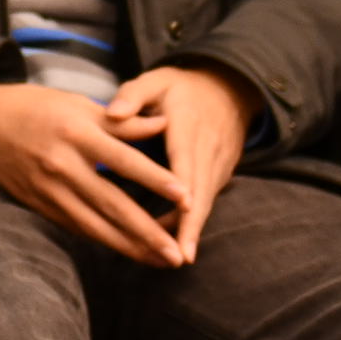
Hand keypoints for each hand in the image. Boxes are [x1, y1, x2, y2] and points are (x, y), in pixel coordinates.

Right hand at [0, 78, 189, 266]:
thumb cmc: (35, 107)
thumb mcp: (78, 104)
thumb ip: (122, 121)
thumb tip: (164, 123)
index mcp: (76, 133)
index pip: (124, 161)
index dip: (156, 180)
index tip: (186, 198)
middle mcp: (62, 165)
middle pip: (112, 204)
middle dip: (147, 232)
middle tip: (176, 253)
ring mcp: (48, 189)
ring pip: (94, 225)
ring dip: (129, 247)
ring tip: (159, 261)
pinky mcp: (39, 205)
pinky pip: (76, 227)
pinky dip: (103, 240)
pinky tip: (126, 251)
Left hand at [105, 64, 262, 261]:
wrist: (227, 88)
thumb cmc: (180, 87)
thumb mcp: (155, 81)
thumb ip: (133, 95)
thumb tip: (112, 112)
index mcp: (188, 126)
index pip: (187, 163)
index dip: (184, 191)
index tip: (181, 214)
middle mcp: (208, 149)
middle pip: (201, 193)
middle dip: (192, 226)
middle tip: (179, 257)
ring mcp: (218, 164)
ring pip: (206, 201)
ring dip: (192, 229)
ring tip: (174, 258)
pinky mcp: (220, 174)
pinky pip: (206, 200)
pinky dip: (193, 221)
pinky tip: (173, 241)